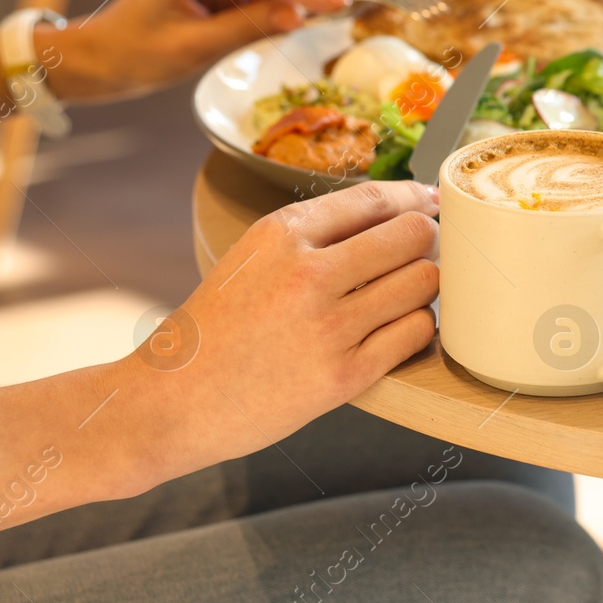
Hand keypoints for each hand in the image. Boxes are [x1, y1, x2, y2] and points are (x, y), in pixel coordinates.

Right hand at [0, 181, 440, 525]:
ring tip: (411, 294)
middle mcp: (308, 274)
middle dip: (430, 241)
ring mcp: (329, 326)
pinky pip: (416, 333)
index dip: (416, 198)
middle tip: (427, 253)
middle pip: (413, 235)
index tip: (434, 204)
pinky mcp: (344, 376)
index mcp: (281, 235)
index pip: (375, 198)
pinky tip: (402, 328)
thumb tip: (394, 211)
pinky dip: (419, 327)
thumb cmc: (216, 330)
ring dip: (427, 285)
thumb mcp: (250, 259)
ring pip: (424, 282)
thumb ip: (314, 235)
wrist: (168, 403)